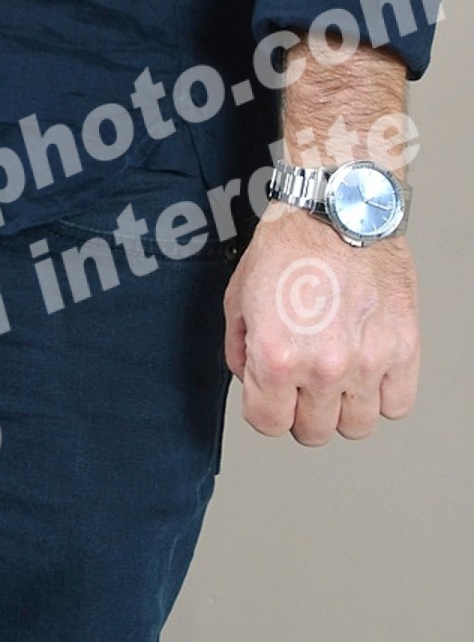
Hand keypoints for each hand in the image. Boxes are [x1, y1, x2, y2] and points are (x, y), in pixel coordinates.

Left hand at [224, 206, 418, 443]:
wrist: (339, 210)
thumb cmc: (291, 243)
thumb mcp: (239, 295)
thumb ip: (240, 349)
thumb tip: (252, 380)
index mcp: (277, 355)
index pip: (269, 423)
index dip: (265, 408)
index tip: (271, 394)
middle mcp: (324, 366)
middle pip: (313, 431)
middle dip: (302, 409)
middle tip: (303, 380)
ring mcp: (368, 361)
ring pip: (357, 426)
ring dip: (343, 407)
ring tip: (338, 374)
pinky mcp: (403, 350)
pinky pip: (397, 405)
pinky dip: (383, 395)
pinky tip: (368, 369)